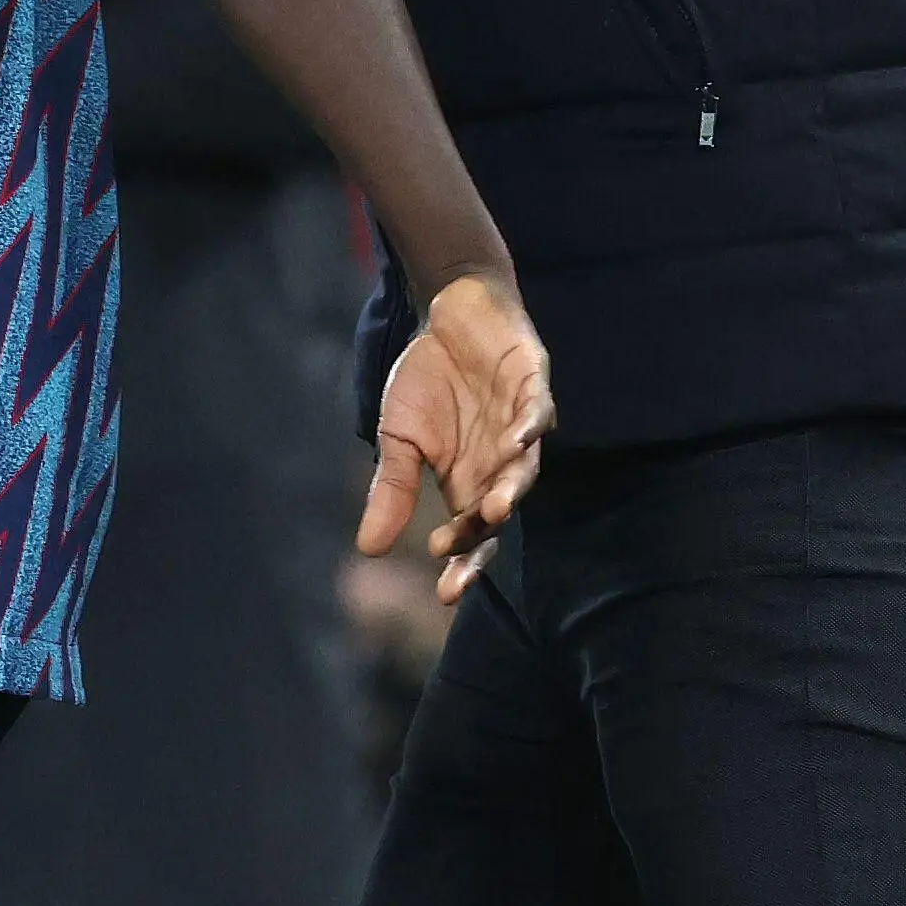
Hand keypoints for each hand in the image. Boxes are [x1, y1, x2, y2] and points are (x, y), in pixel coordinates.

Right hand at [357, 272, 554, 603]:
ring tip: (495, 508)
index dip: (463, 562)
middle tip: (464, 560)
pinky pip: (538, 412)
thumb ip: (392, 488)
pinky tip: (516, 440)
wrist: (448, 313)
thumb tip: (367, 549)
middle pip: (500, 509)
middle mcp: (500, 463)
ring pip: (526, 468)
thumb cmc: (426, 378)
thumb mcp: (399, 436)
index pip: (472, 533)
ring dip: (512, 488)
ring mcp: (520, 426)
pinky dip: (530, 427)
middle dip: (485, 535)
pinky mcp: (534, 386)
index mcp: (468, 480)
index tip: (445, 592)